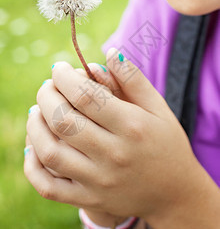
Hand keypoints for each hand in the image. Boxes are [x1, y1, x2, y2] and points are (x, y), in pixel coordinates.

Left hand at [24, 48, 219, 228]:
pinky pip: (48, 187)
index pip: (85, 96)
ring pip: (50, 151)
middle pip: (63, 120)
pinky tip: (34, 147)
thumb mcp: (158, 108)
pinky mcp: (90, 199)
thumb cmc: (167, 144)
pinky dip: (32, 166)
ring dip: (35, 125)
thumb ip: (134, 79)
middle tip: (48, 86)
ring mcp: (99, 181)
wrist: (175, 193)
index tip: (58, 68)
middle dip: (46, 95)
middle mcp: (114, 154)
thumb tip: (109, 52)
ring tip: (38, 111)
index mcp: (132, 126)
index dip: (64, 77)